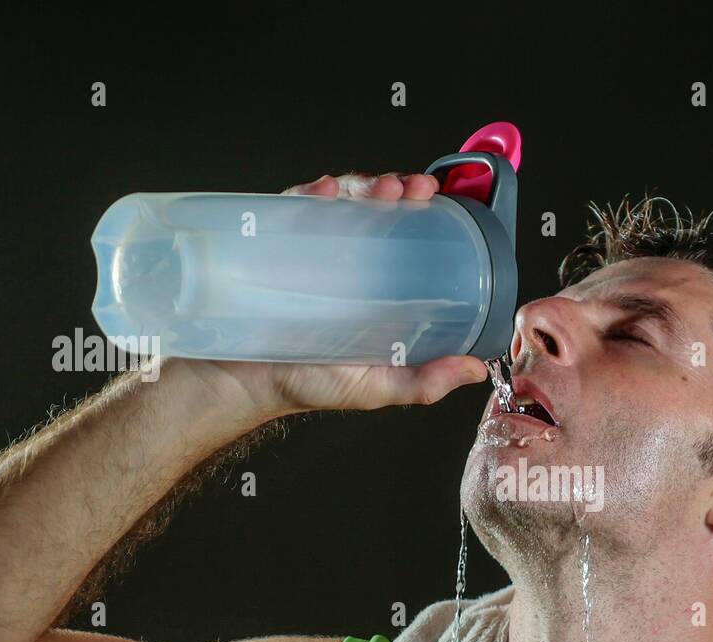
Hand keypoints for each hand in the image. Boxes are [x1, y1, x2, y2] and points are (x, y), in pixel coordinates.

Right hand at [192, 170, 489, 417]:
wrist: (237, 383)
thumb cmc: (306, 383)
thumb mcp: (377, 387)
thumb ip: (425, 382)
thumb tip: (475, 369)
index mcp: (373, 289)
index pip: (404, 239)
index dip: (425, 216)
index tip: (439, 204)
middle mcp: (345, 264)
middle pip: (375, 211)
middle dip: (397, 189)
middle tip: (413, 189)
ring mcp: (308, 250)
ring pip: (340, 201)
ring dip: (363, 184)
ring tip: (382, 189)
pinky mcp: (273, 244)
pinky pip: (293, 207)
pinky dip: (311, 192)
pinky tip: (326, 191)